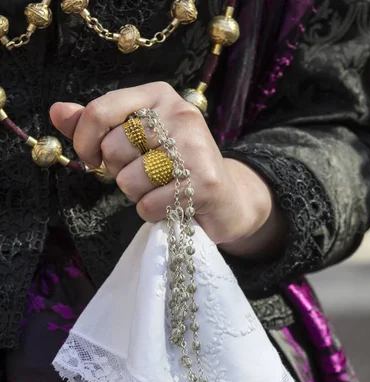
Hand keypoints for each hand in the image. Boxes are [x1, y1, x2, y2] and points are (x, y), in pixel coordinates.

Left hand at [50, 82, 285, 256]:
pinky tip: (170, 205)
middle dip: (119, 172)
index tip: (90, 159)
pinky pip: (148, 205)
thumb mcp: (136, 139)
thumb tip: (58, 112)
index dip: (84, 141)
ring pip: (129, 181)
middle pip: (113, 150)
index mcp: (158, 96)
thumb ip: (97, 125)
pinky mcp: (204, 182)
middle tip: (144, 175)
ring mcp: (195, 148)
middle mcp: (180, 114)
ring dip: (137, 195)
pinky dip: (152, 213)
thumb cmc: (174, 166)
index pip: (101, 111)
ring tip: (161, 189)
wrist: (227, 198)